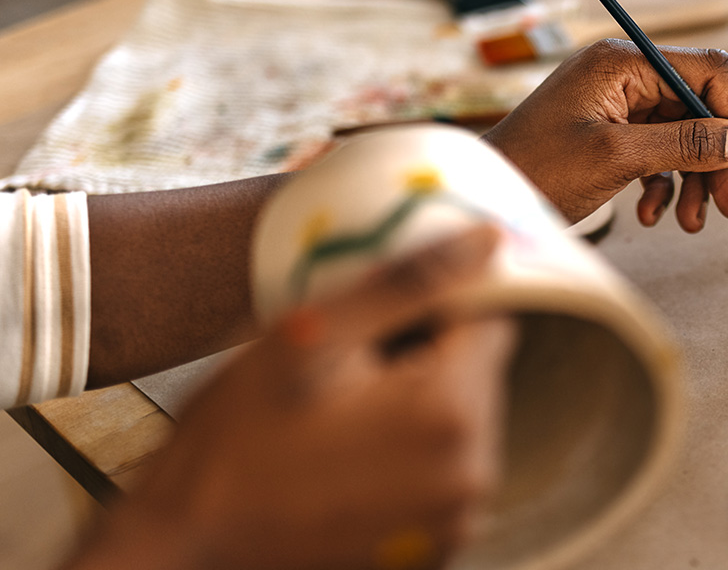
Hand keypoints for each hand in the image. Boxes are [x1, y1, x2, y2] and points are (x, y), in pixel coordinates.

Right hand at [65, 226, 514, 569]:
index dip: (437, 310)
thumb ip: (409, 284)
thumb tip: (486, 242)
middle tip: (345, 377)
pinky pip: (442, 476)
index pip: (490, 323)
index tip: (382, 322)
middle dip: (424, 364)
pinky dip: (409, 461)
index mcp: (450, 414)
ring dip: (415, 413)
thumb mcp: (311, 336)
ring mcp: (454, 522)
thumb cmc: (233, 442)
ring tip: (338, 425)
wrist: (185, 549)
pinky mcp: (434, 551)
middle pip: (479, 377)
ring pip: (462, 426)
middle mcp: (471, 475)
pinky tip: (347, 464)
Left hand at [484, 39, 727, 231]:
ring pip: (683, 136)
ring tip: (692, 222)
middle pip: (699, 108)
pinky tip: (652, 212)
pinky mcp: (611, 132)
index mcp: (623, 62)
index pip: (707, 72)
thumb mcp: (619, 157)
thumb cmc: (537, 169)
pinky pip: (659, 153)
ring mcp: (617, 103)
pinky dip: (665, 184)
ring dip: (696, 180)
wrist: (486, 197)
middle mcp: (624, 74)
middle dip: (718, 159)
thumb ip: (687, 145)